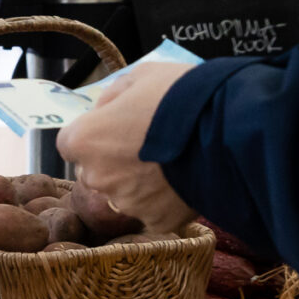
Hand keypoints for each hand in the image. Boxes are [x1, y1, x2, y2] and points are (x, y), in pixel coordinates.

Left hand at [58, 61, 197, 230]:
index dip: (93, 134)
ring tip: (169, 164)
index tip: (115, 128)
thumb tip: (104, 110)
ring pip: (123, 194)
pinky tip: (181, 183)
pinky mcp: (156, 221)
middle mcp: (97, 177)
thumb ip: (113, 96)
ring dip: (137, 183)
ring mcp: (126, 203)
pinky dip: (163, 202)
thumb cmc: (180, 96)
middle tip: (145, 146)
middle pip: (95, 171)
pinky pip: (152, 211)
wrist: (228, 131)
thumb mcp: (140, 77)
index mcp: (84, 140)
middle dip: (112, 161)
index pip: (70, 143)